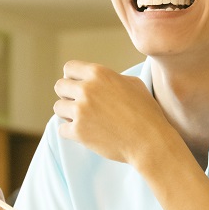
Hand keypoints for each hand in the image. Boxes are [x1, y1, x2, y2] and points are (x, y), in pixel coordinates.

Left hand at [53, 60, 176, 167]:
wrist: (150, 141)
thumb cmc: (146, 112)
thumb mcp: (134, 84)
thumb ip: (112, 78)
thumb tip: (100, 81)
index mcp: (99, 73)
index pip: (70, 68)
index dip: (73, 78)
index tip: (78, 87)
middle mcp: (87, 89)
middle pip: (60, 86)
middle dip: (68, 95)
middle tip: (81, 105)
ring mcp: (81, 110)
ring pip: (58, 108)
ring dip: (68, 114)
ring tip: (84, 120)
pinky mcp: (78, 131)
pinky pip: (62, 128)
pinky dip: (71, 132)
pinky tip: (86, 133)